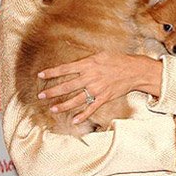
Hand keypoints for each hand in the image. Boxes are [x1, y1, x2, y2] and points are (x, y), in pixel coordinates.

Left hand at [37, 51, 161, 123]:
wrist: (135, 70)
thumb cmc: (118, 60)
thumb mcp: (101, 55)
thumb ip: (87, 60)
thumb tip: (74, 65)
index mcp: (89, 65)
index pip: (66, 69)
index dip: (52, 72)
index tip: (41, 75)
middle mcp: (91, 77)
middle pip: (67, 86)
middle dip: (52, 91)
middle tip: (41, 95)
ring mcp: (97, 89)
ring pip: (76, 99)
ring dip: (63, 105)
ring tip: (52, 109)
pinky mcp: (104, 97)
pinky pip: (91, 108)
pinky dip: (83, 115)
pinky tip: (74, 120)